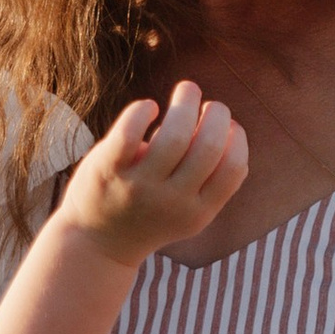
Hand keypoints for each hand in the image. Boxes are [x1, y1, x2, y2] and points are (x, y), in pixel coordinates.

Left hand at [56, 82, 249, 267]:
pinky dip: (143, 110)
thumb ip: (208, 177)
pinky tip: (149, 107)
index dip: (237, 138)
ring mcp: (139, 186)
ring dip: (186, 101)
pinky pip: (130, 131)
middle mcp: (171, 202)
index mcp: (198, 212)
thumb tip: (223, 124)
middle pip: (208, 146)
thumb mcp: (187, 210)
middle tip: (211, 104)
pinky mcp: (107, 170)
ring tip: (188, 90)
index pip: (233, 168)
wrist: (97, 243)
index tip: (229, 126)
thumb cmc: (150, 214)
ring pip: (174, 134)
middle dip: (217, 114)